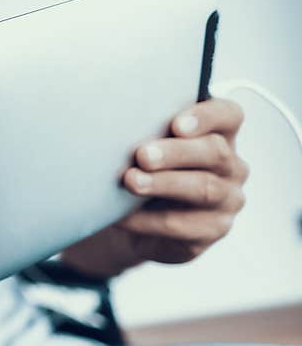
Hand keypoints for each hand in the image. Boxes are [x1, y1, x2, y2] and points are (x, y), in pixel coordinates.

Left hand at [62, 98, 248, 276]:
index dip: (206, 117)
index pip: (229, 116)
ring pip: (203, 188)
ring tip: (132, 181)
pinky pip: (182, 224)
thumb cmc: (148, 174)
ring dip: (164, 184)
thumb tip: (115, 127)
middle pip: (214, 152)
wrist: (140, 224)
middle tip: (143, 155)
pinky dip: (148, 219)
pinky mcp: (212, 230)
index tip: (176, 124)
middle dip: (175, 153)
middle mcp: (230, 166)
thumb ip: (147, 136)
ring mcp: (226, 200)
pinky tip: (124, 215)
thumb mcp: (149, 150)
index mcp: (219, 135)